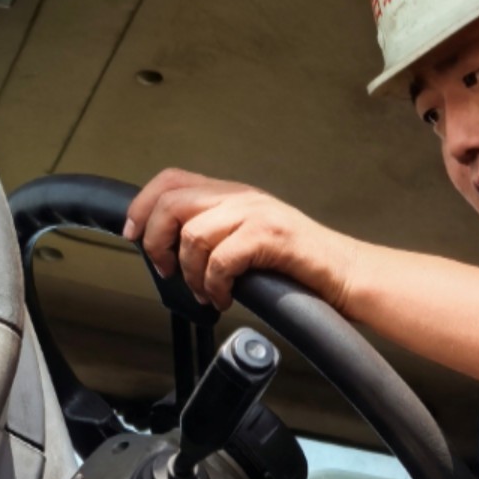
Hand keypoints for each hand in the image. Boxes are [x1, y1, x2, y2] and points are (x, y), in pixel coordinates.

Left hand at [126, 167, 345, 312]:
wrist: (345, 273)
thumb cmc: (297, 265)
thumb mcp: (247, 238)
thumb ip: (213, 234)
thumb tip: (167, 250)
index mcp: (232, 194)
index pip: (171, 180)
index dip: (142, 205)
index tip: (132, 235)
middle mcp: (241, 197)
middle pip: (172, 204)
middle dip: (156, 242)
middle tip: (167, 271)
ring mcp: (256, 213)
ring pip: (193, 234)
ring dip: (190, 272)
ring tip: (204, 292)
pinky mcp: (270, 236)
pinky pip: (220, 259)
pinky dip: (214, 285)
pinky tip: (224, 297)